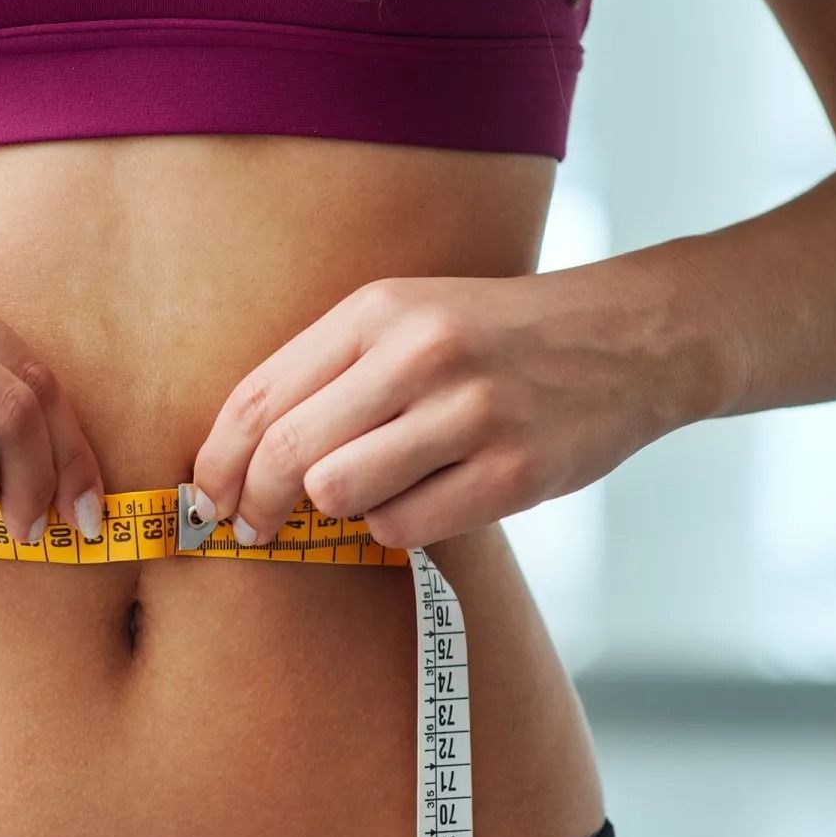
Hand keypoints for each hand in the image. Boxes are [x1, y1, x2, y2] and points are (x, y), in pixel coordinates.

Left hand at [187, 269, 690, 549]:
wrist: (631, 337)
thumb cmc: (497, 337)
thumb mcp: (409, 318)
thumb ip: (329, 373)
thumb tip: (239, 456)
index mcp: (378, 310)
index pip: (260, 395)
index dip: (216, 458)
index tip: (204, 496)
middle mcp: (420, 354)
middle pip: (286, 452)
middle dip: (252, 502)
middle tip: (250, 526)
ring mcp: (470, 413)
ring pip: (338, 493)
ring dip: (333, 510)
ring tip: (362, 494)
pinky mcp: (512, 473)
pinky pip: (404, 526)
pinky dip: (396, 526)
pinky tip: (424, 500)